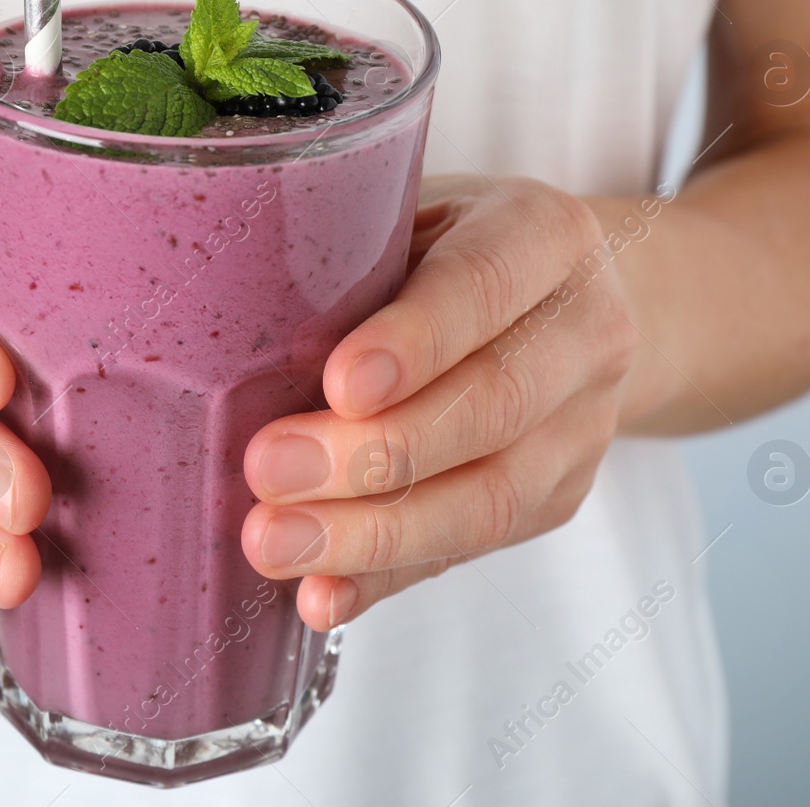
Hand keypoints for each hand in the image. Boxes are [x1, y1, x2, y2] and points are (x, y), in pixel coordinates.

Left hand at [240, 175, 636, 630]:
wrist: (563, 301)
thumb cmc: (443, 246)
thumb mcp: (406, 213)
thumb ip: (349, 254)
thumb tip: (224, 324)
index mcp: (544, 236)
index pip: (486, 286)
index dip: (417, 341)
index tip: (339, 383)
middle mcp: (584, 331)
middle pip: (493, 405)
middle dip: (375, 452)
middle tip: (269, 470)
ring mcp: (582, 426)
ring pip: (490, 497)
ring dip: (373, 534)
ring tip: (274, 543)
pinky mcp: (557, 498)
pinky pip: (470, 550)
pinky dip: (387, 578)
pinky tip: (320, 595)